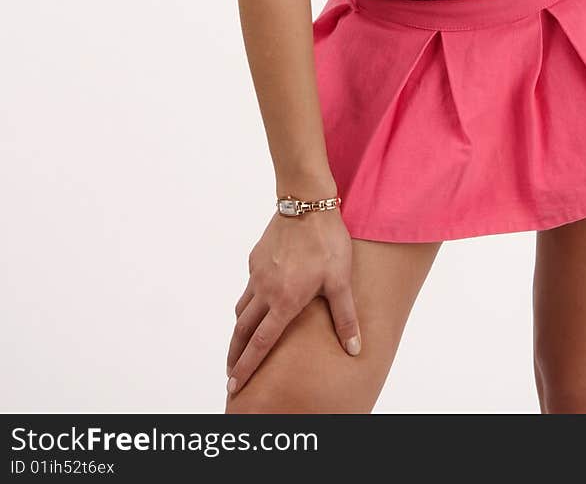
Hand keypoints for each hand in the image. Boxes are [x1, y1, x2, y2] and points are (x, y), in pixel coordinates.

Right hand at [225, 206, 360, 397]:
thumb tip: (354, 348)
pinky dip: (247, 302)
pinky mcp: (255, 258)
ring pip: (242, 309)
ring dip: (239, 331)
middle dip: (235, 355)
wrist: (307, 202)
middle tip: (231, 375)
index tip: (235, 384)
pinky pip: (248, 287)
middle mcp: (265, 291)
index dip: (247, 366)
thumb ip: (345, 317)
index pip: (260, 343)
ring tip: (239, 345)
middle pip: (243, 331)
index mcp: (285, 301)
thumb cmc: (326, 241)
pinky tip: (257, 303)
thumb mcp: (340, 280)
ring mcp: (257, 274)